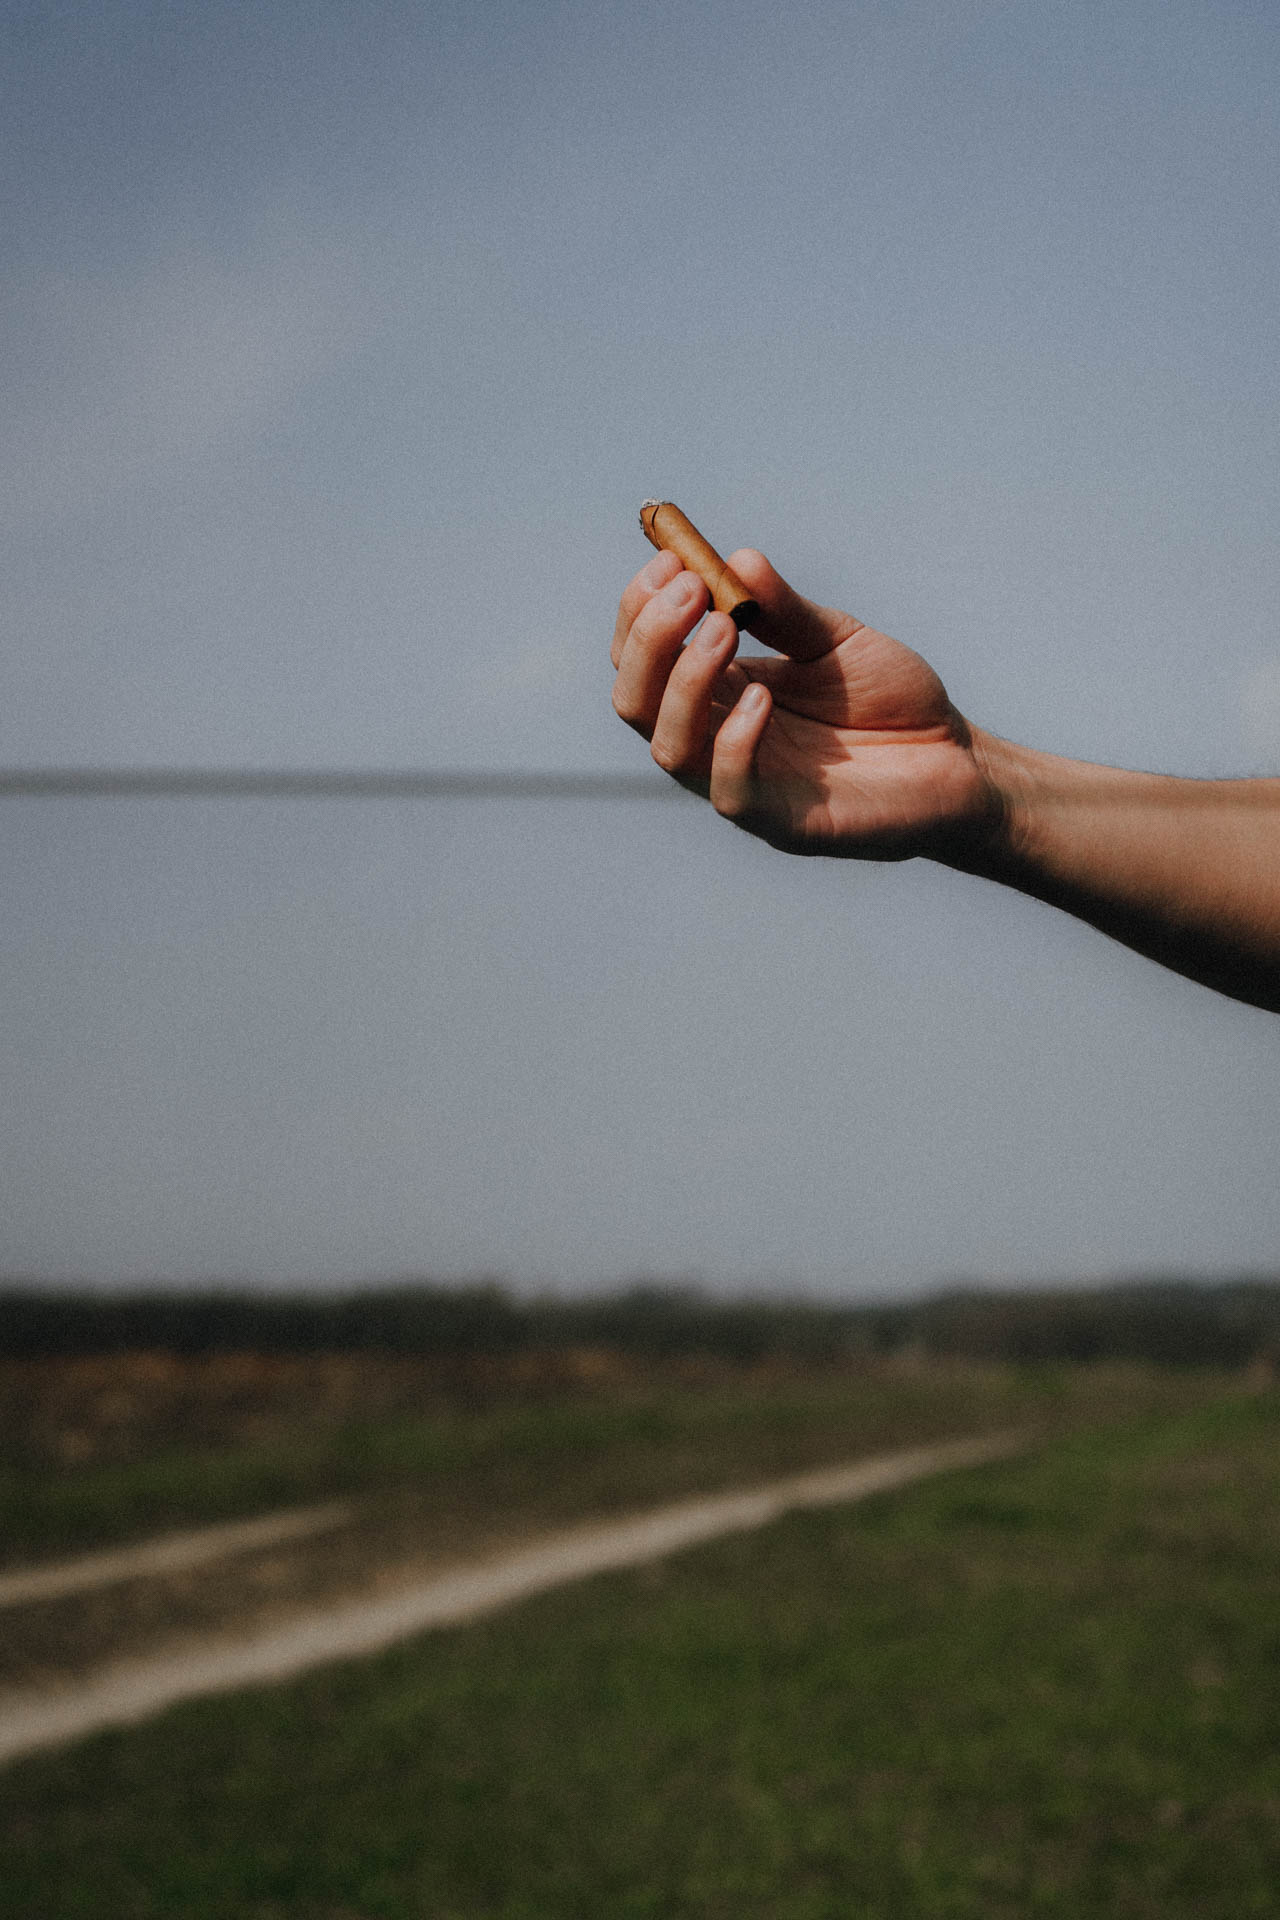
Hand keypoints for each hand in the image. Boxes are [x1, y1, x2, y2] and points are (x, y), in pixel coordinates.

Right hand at [611, 544, 997, 858]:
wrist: (960, 760)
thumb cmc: (893, 701)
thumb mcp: (836, 640)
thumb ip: (785, 611)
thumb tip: (737, 560)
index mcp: (718, 693)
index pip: (642, 659)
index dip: (640, 610)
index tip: (671, 559)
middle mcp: (716, 741)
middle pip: (635, 701)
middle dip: (651, 640)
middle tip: (695, 592)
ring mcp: (745, 784)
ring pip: (668, 748)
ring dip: (685, 682)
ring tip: (726, 629)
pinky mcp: (784, 824)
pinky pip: (730, 793)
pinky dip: (734, 743)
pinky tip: (763, 698)